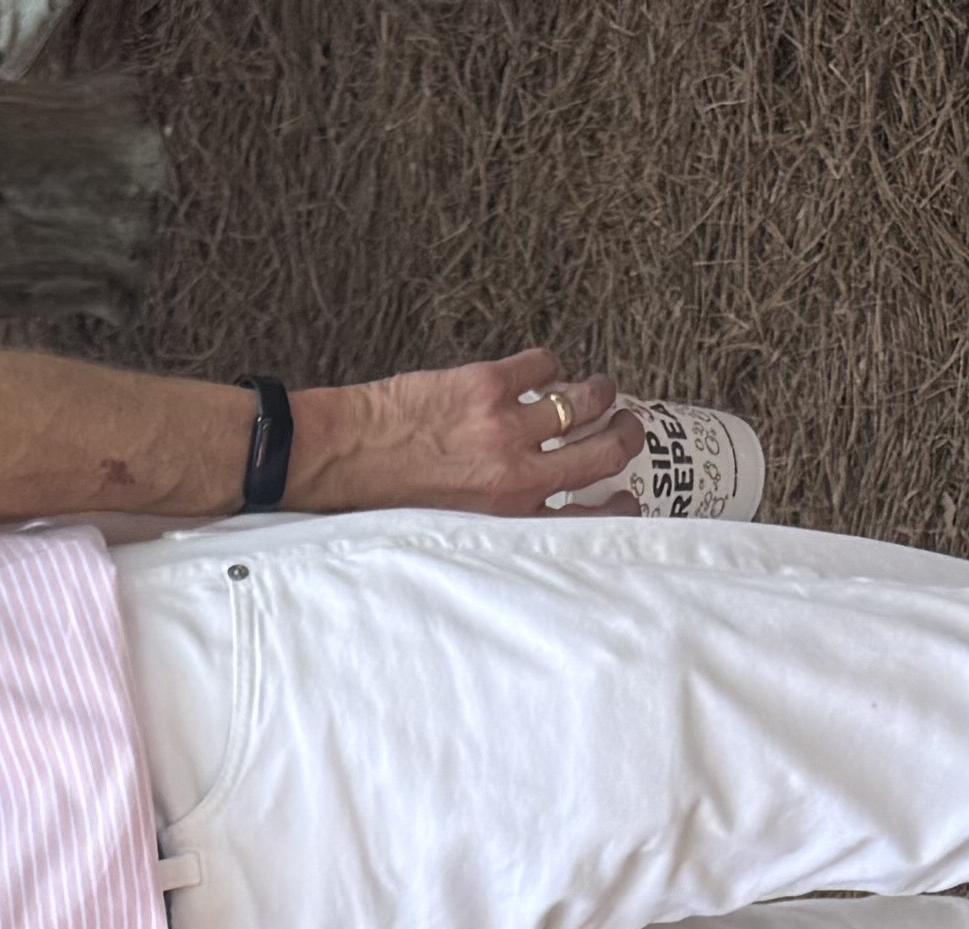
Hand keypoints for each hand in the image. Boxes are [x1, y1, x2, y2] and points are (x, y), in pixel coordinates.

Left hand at [289, 355, 647, 519]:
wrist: (339, 459)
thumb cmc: (388, 498)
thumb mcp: (456, 525)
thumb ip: (503, 512)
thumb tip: (540, 499)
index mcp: (511, 518)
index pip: (593, 516)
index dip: (623, 503)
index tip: (628, 493)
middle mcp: (518, 476)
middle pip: (607, 450)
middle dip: (627, 433)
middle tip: (625, 423)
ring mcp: (505, 427)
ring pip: (585, 399)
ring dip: (597, 392)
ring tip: (591, 392)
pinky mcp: (487, 384)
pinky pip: (544, 364)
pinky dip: (549, 365)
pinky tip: (539, 372)